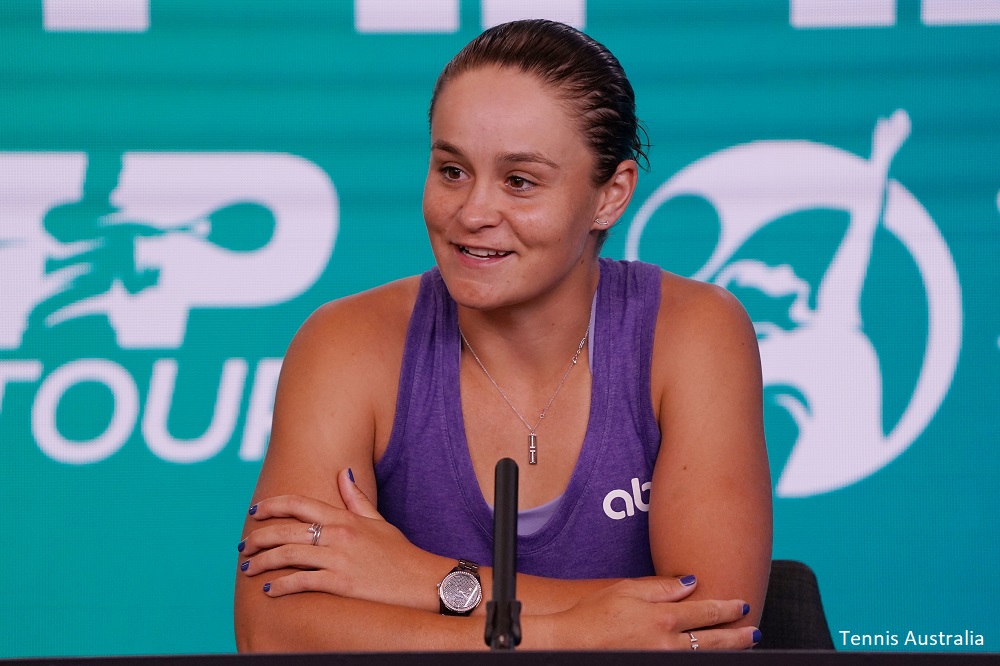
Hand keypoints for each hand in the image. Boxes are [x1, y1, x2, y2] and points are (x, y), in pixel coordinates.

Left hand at [238, 469, 439, 609]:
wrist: (422, 581)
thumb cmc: (400, 553)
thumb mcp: (378, 521)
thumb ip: (356, 499)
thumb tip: (343, 473)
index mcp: (345, 518)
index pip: (300, 503)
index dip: (273, 506)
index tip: (254, 511)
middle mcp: (339, 535)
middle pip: (287, 530)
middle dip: (259, 537)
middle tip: (243, 545)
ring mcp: (339, 559)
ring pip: (289, 556)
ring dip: (263, 562)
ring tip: (248, 569)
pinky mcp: (341, 583)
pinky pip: (303, 582)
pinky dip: (282, 585)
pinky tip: (270, 590)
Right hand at [539, 576, 759, 649]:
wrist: (571, 643)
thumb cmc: (594, 614)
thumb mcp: (627, 589)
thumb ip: (662, 587)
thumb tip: (691, 583)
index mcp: (663, 617)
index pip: (706, 612)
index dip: (727, 608)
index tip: (742, 605)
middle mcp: (668, 642)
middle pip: (714, 641)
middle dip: (738, 636)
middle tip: (755, 631)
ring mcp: (662, 658)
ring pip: (705, 657)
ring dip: (726, 651)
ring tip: (742, 646)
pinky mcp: (653, 665)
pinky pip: (686, 664)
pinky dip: (702, 660)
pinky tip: (709, 657)